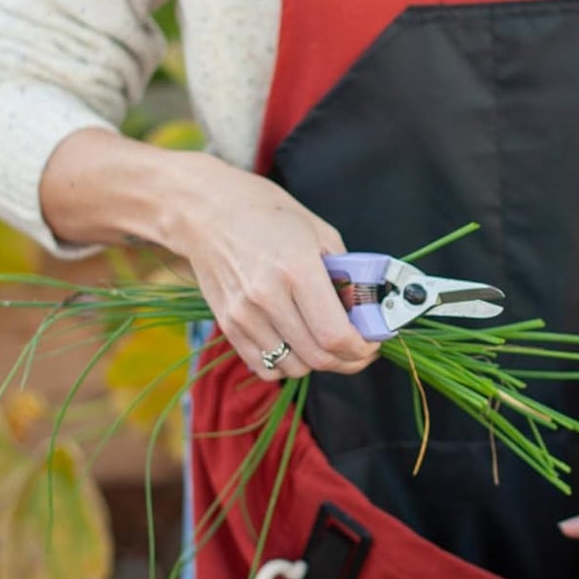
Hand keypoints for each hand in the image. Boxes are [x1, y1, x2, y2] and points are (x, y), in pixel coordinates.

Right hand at [170, 159, 378, 382]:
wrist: (207, 211)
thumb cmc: (268, 215)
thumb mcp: (321, 234)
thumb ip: (347, 276)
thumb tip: (366, 313)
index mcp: (297, 270)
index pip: (335, 334)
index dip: (361, 348)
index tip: (372, 344)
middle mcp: (267, 297)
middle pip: (317, 356)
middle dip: (348, 360)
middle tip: (359, 351)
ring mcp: (244, 315)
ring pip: (293, 367)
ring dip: (318, 363)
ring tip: (326, 345)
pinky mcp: (228, 325)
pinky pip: (265, 366)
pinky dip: (287, 364)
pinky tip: (296, 346)